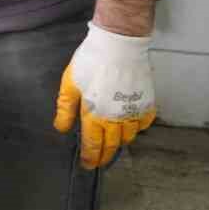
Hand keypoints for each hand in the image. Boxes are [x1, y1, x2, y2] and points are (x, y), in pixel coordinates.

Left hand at [53, 22, 155, 169]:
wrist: (120, 44)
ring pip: (129, 136)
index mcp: (95, 114)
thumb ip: (65, 108)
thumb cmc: (92, 61)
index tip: (88, 165)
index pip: (93, 144)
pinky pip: (143, 123)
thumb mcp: (70, 83)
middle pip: (112, 145)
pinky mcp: (147, 102)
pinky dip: (137, 128)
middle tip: (100, 162)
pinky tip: (130, 125)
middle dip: (105, 156)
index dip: (90, 157)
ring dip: (120, 142)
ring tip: (113, 143)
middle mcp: (116, 118)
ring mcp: (133, 111)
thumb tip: (61, 128)